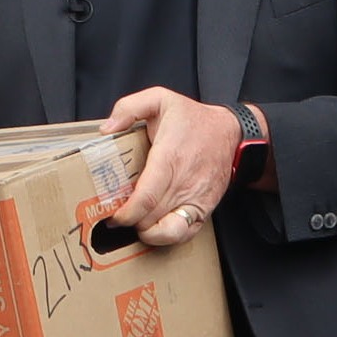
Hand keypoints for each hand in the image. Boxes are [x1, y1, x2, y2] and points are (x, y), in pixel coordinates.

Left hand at [100, 88, 239, 248]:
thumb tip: (106, 129)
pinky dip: (166, 238)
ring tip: (133, 222)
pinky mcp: (203, 209)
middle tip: (114, 218)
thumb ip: (129, 108)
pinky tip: (153, 229)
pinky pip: (184, 234)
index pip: (145, 198)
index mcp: (169, 157)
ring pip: (166, 230)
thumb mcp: (160, 99)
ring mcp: (195, 198)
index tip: (112, 215)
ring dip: (145, 231)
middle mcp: (183, 182)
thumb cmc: (192, 119)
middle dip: (129, 223)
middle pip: (151, 217)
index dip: (126, 213)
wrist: (230, 133)